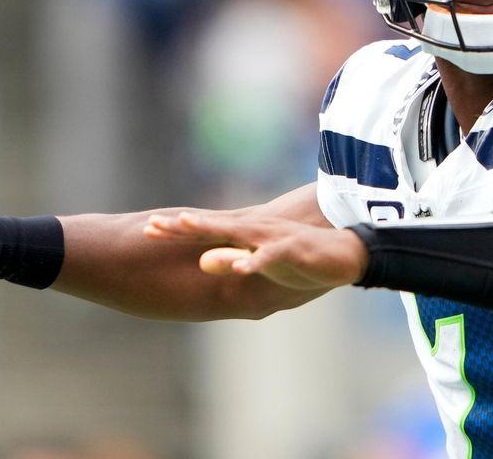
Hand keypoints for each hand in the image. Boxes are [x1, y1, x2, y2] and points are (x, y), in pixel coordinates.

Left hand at [143, 211, 368, 290]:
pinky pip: (271, 255)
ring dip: (212, 229)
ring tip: (185, 226)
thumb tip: (202, 261)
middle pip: (213, 226)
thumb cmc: (299, 259)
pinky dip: (255, 260)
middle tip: (151, 225)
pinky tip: (239, 267)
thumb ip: (232, 261)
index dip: (177, 230)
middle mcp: (254, 231)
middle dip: (183, 226)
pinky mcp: (292, 249)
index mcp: (245, 235)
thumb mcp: (260, 265)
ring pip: (238, 233)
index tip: (148, 229)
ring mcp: (272, 238)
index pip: (205, 231)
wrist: (344, 255)